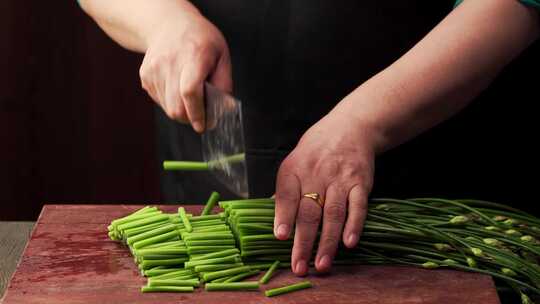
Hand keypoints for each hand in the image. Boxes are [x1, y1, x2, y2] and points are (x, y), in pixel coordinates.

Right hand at [139, 11, 231, 132]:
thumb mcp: (221, 55)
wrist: (169, 24)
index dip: (197, 112)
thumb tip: (225, 108)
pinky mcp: (145, 76)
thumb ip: (224, 83)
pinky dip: (171, 102)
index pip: (190, 91)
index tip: (204, 125)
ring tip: (191, 96)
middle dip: (190, 118)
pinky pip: (160, 101)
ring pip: (168, 108)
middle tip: (201, 116)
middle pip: (176, 106)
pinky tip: (178, 87)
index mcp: (194, 55)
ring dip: (182, 110)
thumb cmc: (200, 40)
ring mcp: (154, 69)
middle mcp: (170, 62)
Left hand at [273, 107, 377, 274]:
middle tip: (299, 267)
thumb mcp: (294, 162)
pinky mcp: (360, 183)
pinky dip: (354, 226)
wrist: (350, 128)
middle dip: (303, 242)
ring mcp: (340, 179)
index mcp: (294, 169)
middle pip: (309, 212)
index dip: (283, 216)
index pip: (286, 195)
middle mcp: (316, 174)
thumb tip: (275, 220)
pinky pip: (357, 207)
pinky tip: (349, 243)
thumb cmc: (316, 150)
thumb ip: (286, 191)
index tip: (281, 237)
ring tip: (321, 265)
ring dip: (327, 242)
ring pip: (332, 214)